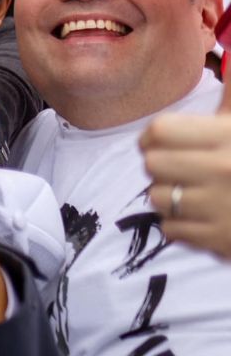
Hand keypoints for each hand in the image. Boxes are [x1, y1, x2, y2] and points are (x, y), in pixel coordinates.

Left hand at [140, 74, 230, 258]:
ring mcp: (221, 209)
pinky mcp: (220, 242)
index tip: (162, 142)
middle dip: (161, 166)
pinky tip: (205, 216)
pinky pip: (171, 229)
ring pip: (158, 198)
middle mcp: (224, 171)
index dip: (153, 137)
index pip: (159, 132)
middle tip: (183, 168)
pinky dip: (182, 226)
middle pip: (152, 165)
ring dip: (170, 196)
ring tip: (196, 192)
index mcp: (228, 137)